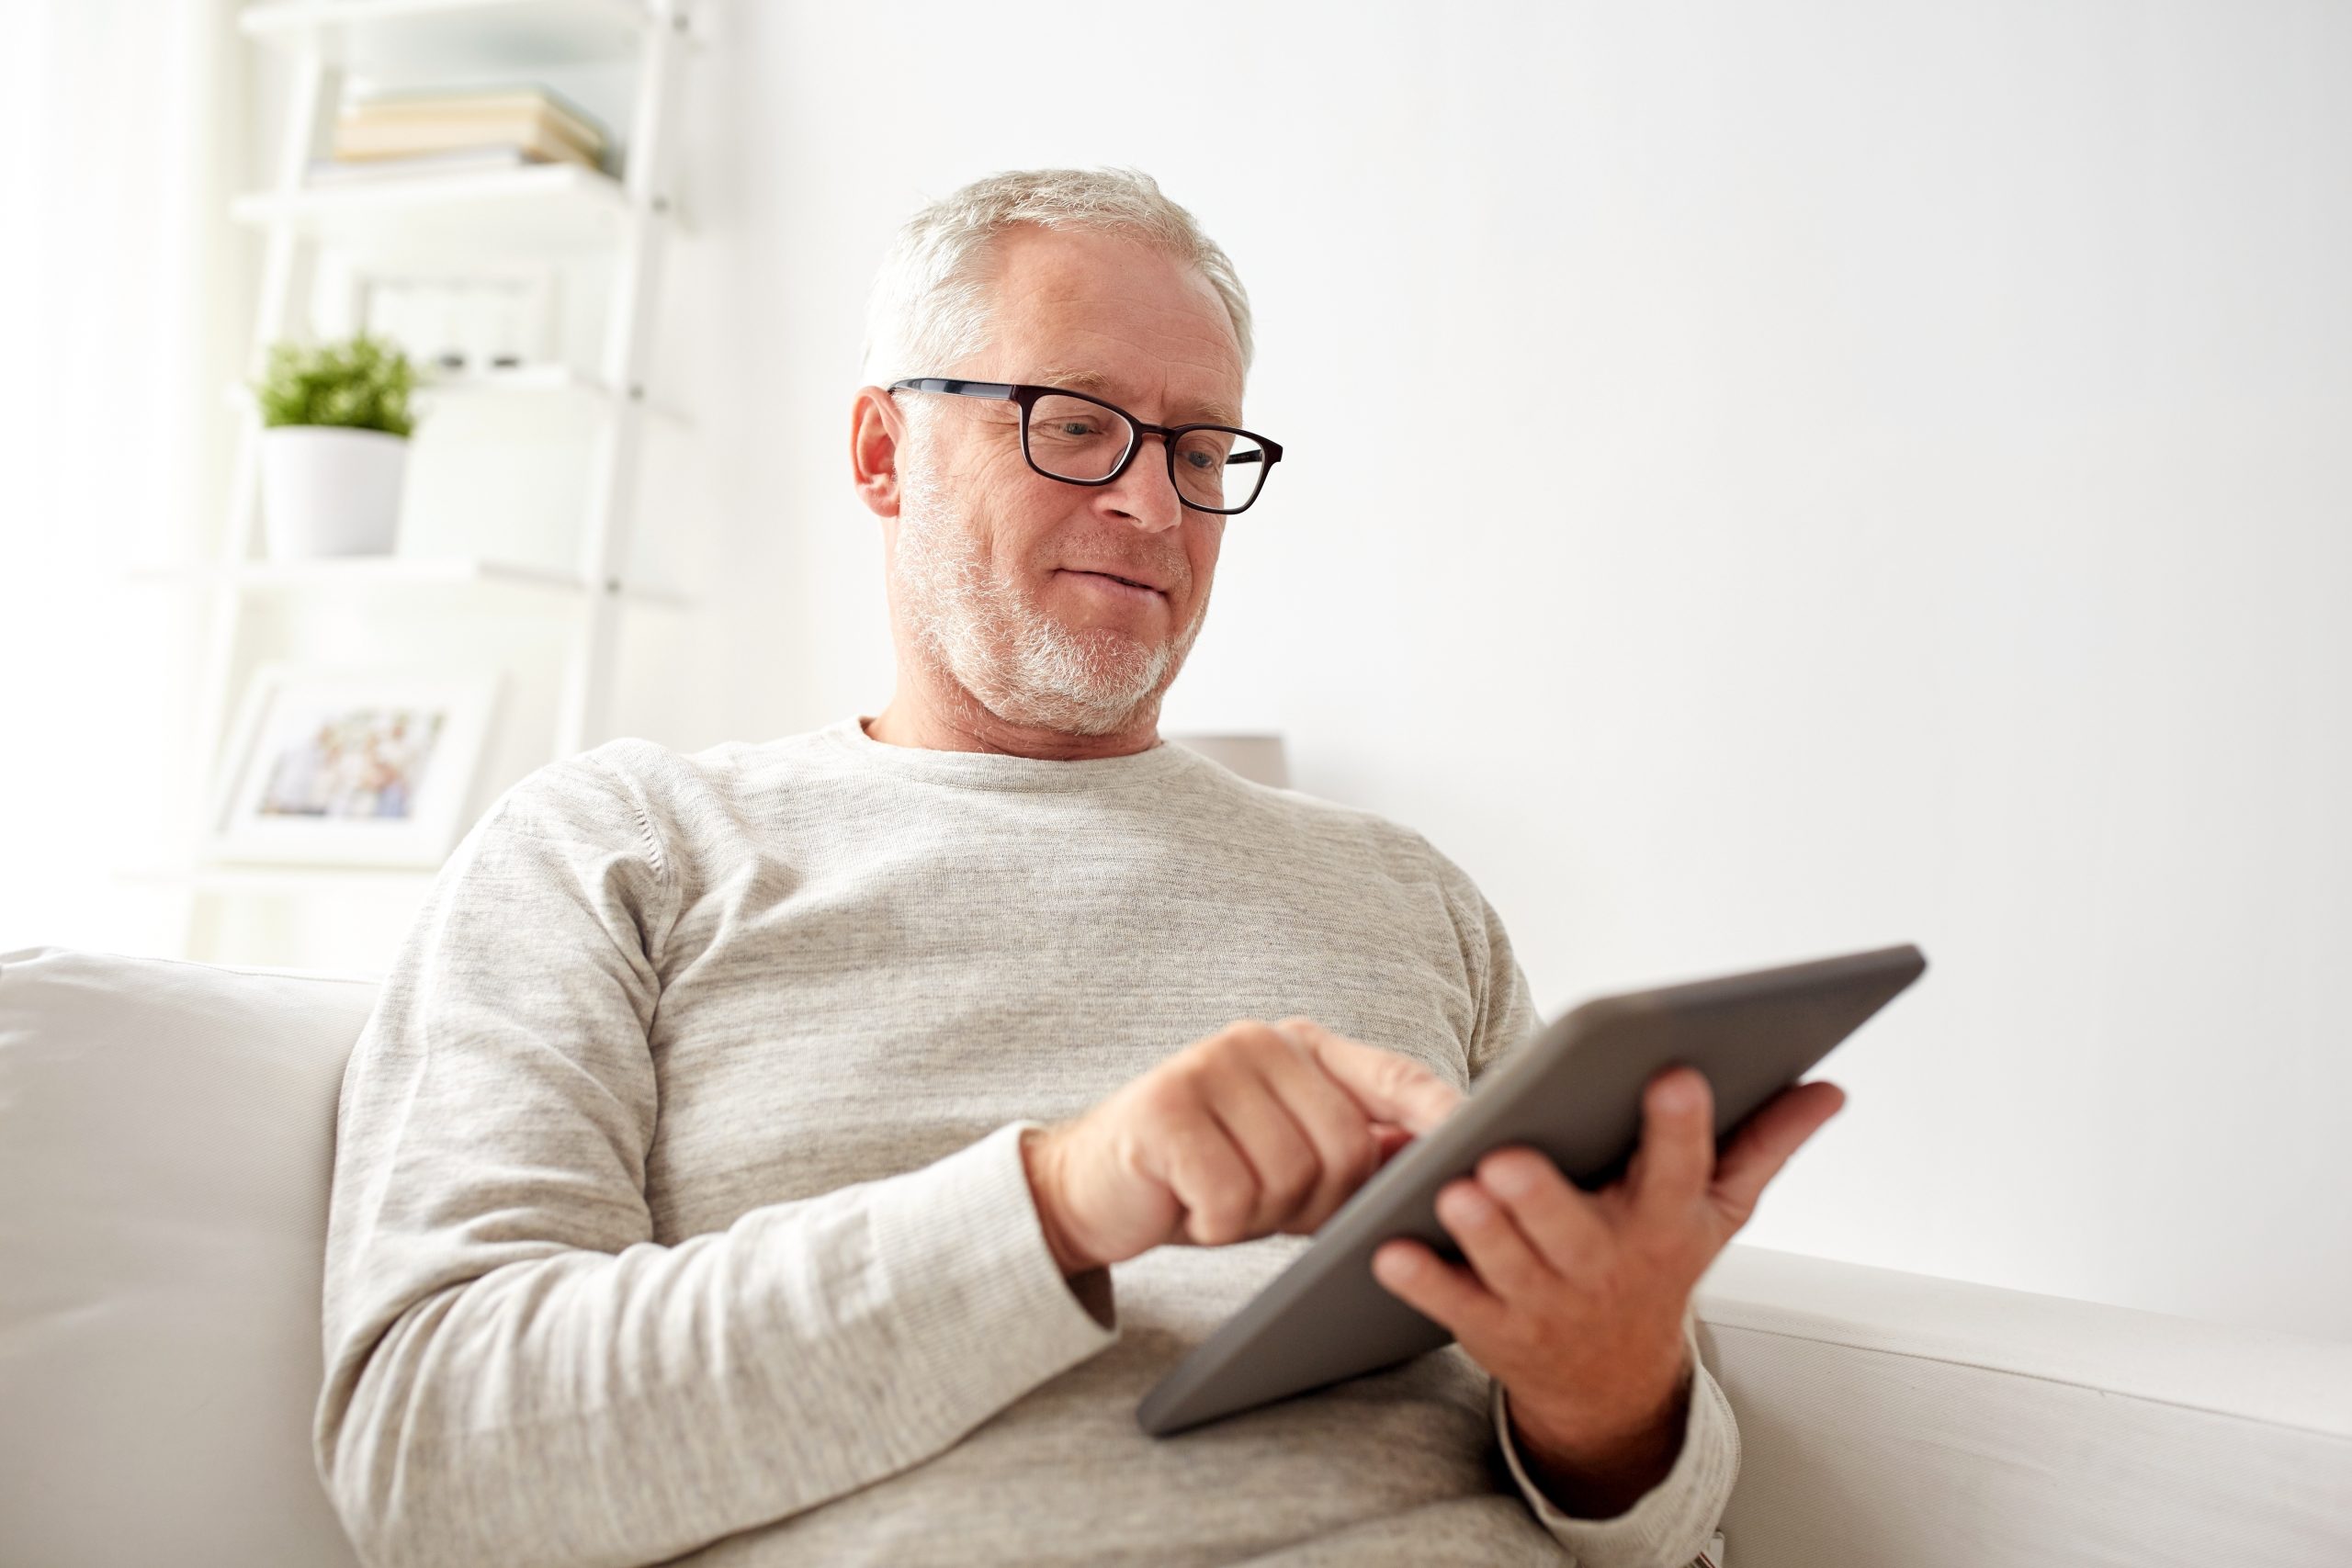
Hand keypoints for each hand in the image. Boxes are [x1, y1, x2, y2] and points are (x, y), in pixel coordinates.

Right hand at [1022, 1018, 1462, 1274]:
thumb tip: (1441, 1150)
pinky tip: (1188, 1208)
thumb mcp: (1286, 1159)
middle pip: (1347, 1146)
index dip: (1441, 1113)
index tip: (1485, 1142)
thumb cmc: (1202, 1177)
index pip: (1392, 1074)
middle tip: (1266, 1209)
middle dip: (1317, 1203)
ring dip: (1261, 1216)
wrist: (1087, 1190)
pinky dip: (1216, 1224)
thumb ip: (1357, 1147)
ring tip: (1221, 1201)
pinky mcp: (1162, 1111)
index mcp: (1300, 1046)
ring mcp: (1208, 1068)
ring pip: (1292, 1176)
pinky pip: (1233, 1197)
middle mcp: (1258, 1041)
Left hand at [1370, 1066, 1845, 1465]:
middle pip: (1576, 1230)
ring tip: (1454, 1189)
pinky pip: (1452, 1304)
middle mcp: (1607, 1264)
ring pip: (1509, 1264)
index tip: (1674, 1073)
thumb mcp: (1719, 1212)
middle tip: (1511, 1156)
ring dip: (1482, 1232)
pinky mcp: (1492, 1328)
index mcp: (1666, 1223)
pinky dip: (1422, 1279)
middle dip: (1545, 1197)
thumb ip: (1766, 1143)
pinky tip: (1389, 1249)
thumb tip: (1830, 1085)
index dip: (1680, 1127)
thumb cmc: (1658, 1262)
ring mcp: (1547, 1302)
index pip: (1681, 1169)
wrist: (1611, 1381)